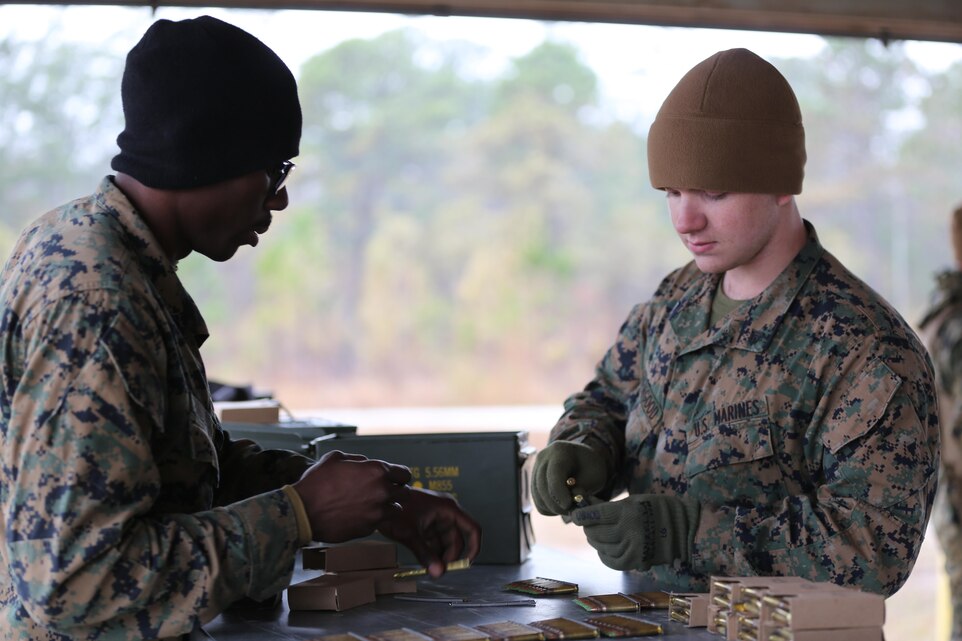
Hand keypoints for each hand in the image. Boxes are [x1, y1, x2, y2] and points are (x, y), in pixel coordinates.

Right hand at [292, 450, 411, 541]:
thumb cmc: (317, 483)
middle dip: (396, 491)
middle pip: (405, 493)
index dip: (399, 476)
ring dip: (387, 507)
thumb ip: (357, 460)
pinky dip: (372, 519)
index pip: (404, 474)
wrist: (303, 511)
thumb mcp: (336, 458)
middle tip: (383, 492)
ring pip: (395, 510)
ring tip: (371, 505)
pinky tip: (358, 515)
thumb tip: (365, 463)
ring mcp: (377, 512)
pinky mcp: (369, 529)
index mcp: (376, 471)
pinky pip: (378, 523)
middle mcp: (382, 492)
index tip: (395, 479)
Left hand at [377, 487, 481, 578]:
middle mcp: (446, 513)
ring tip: (428, 568)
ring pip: (445, 543)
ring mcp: (436, 519)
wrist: (377, 501)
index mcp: (448, 509)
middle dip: (449, 557)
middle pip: (457, 540)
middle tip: (438, 572)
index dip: (474, 548)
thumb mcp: (410, 534)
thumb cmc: (394, 510)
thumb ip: (426, 554)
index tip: (467, 565)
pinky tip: (424, 561)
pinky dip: (431, 552)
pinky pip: (435, 542)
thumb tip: (438, 573)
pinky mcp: (427, 525)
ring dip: (439, 556)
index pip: (472, 529)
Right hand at [530, 441, 607, 515]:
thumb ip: (583, 487)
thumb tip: (571, 499)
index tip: (568, 505)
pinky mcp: (534, 483)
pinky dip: (550, 509)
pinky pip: (538, 503)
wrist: (582, 462)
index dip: (559, 491)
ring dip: (554, 508)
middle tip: (573, 510)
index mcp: (560, 450)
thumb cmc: (590, 467)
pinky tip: (562, 507)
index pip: (554, 473)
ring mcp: (535, 470)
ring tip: (570, 508)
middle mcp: (543, 458)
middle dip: (557, 504)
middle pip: (543, 486)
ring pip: (538, 497)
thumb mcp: (594, 475)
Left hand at [569, 494, 699, 570]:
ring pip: (601, 546)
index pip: (594, 515)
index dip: (581, 515)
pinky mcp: (636, 562)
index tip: (576, 516)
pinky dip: (604, 554)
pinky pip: (611, 561)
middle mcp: (628, 531)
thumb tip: (585, 505)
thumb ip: (610, 506)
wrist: (685, 529)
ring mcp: (632, 549)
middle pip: (595, 532)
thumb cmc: (657, 509)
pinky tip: (605, 548)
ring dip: (596, 540)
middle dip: (588, 527)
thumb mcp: (634, 500)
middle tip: (589, 523)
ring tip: (598, 534)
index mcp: (627, 512)